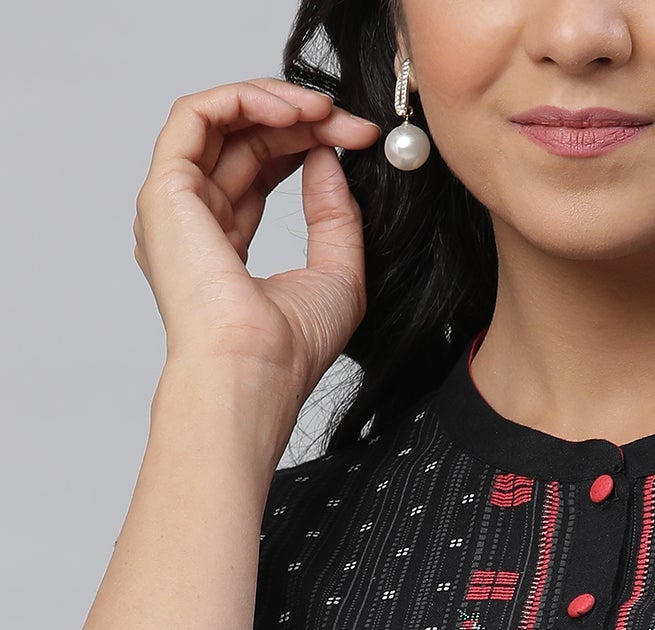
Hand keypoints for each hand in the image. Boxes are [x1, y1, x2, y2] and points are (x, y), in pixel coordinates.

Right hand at [132, 77, 382, 403]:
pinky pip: (197, 116)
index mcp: (222, 247)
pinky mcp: (165, 190)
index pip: (261, 170)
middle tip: (350, 123)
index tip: (359, 141)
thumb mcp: (337, 274)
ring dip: (276, 103)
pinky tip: (292, 112)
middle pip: (243, 142)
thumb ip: (334, 215)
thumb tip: (327, 157)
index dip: (308, 144)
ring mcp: (174, 206)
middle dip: (301, 122)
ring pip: (219, 121)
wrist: (256, 373)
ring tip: (325, 109)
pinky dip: (244, 100)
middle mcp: (191, 223)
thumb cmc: (289, 350)